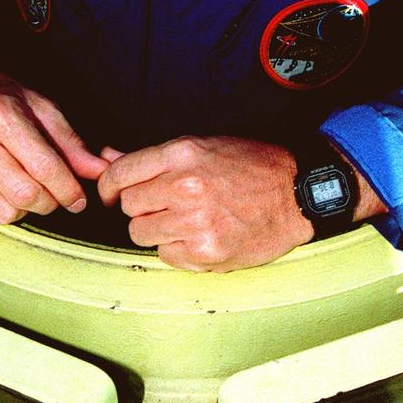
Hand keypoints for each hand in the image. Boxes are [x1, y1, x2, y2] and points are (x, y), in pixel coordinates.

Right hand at [0, 36, 106, 236]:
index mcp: (0, 115)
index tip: (79, 199)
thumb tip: (102, 170)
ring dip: (22, 211)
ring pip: (3, 214)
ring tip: (21, 188)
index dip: (69, 189)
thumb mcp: (40, 107)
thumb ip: (71, 143)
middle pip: (25, 195)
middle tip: (52, 193)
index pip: (45, 167)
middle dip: (49, 202)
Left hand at [97, 135, 314, 271]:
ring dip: (157, 229)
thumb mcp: (204, 146)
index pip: (121, 173)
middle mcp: (184, 186)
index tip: (111, 195)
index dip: (109, 186)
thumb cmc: (252, 166)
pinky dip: (178, 249)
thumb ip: (151, 157)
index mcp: (183, 154)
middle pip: (129, 206)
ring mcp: (194, 222)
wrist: (297, 194)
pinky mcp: (205, 253)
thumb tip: (104, 155)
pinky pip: (165, 255)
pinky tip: (201, 236)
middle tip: (166, 205)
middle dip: (142, 207)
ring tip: (186, 221)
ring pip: (141, 233)